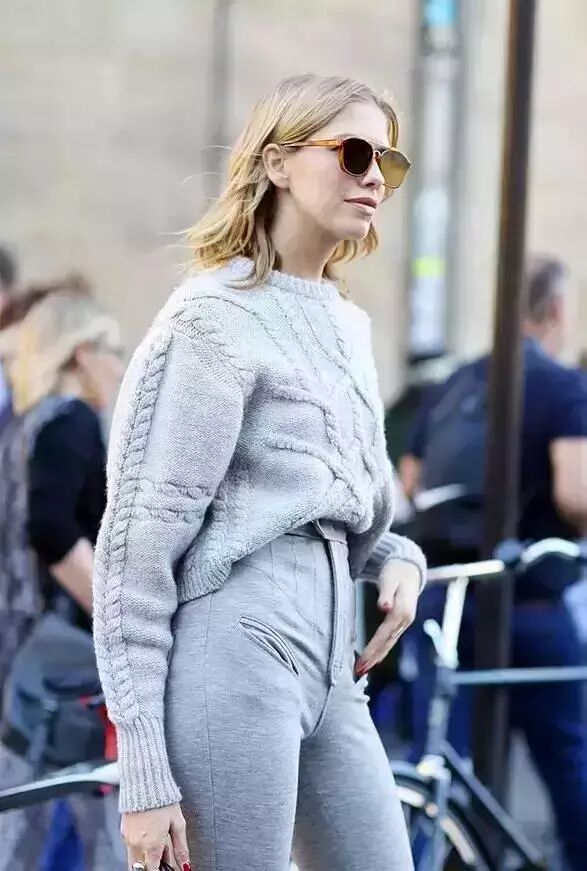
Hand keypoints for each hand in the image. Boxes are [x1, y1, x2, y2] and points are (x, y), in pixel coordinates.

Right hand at [122, 803, 190, 870]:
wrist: (145, 782)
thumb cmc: (163, 800)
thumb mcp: (178, 824)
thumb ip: (181, 848)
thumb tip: (185, 865)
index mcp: (151, 846)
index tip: (168, 868)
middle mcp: (137, 845)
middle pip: (141, 869)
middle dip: (152, 866)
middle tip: (163, 857)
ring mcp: (128, 839)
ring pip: (134, 861)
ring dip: (145, 859)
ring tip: (158, 844)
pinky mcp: (123, 832)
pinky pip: (130, 847)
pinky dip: (139, 847)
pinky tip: (150, 836)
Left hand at [355, 560, 420, 676]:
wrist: (409, 568)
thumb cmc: (396, 571)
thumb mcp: (390, 578)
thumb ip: (386, 593)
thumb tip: (385, 607)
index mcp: (403, 610)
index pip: (385, 633)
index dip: (373, 647)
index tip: (362, 659)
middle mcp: (406, 619)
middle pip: (387, 642)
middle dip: (373, 657)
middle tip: (359, 671)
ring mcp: (404, 622)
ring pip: (389, 643)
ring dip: (376, 657)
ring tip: (362, 670)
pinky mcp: (401, 622)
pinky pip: (389, 639)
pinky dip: (381, 650)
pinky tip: (373, 659)